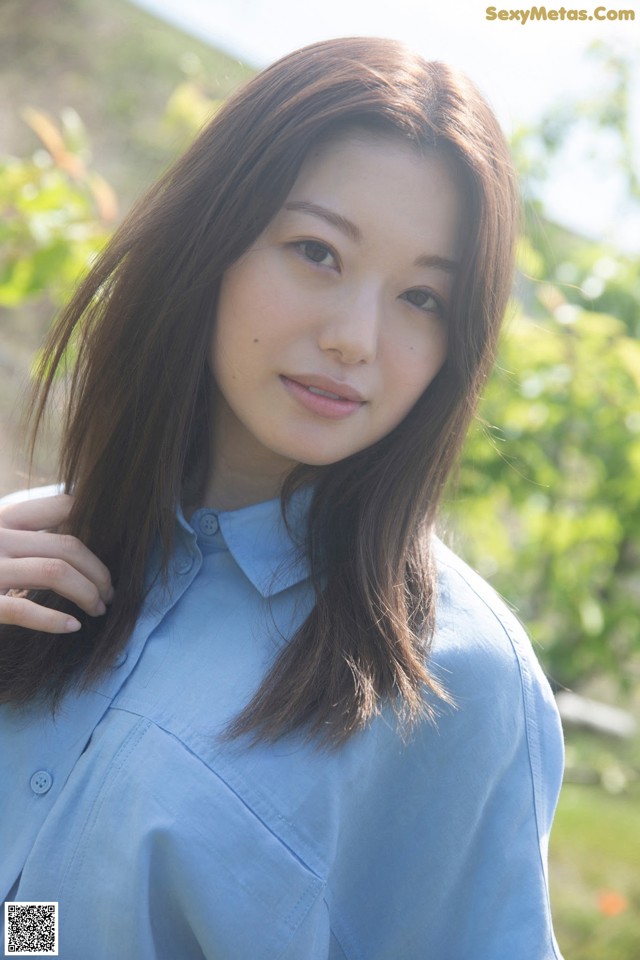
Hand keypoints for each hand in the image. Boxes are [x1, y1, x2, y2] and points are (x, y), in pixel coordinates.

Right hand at [0, 494, 113, 632]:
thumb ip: (23, 534)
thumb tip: (78, 533)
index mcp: (2, 517)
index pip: (63, 505)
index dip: (95, 525)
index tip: (107, 549)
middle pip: (69, 544)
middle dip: (100, 570)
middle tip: (110, 592)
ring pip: (57, 572)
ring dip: (89, 592)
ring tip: (98, 609)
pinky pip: (24, 610)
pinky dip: (55, 620)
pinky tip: (72, 627)